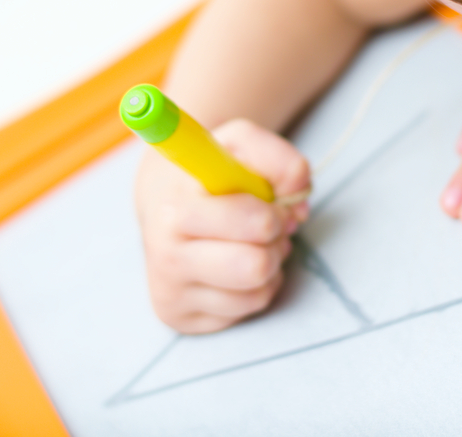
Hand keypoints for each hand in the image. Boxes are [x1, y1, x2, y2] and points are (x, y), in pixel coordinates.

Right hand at [135, 119, 309, 332]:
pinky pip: (248, 309)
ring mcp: (169, 291)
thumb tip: (298, 198)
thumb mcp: (240, 143)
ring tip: (249, 242)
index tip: (264, 202)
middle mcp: (164, 254)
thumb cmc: (208, 173)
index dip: (271, 213)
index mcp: (177, 208)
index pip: (254, 224)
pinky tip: (237, 265)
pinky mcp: (180, 318)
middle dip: (273, 241)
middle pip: (258, 266)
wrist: (163, 203)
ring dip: (268, 263)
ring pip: (257, 292)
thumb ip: (278, 157)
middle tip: (264, 225)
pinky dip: (256, 286)